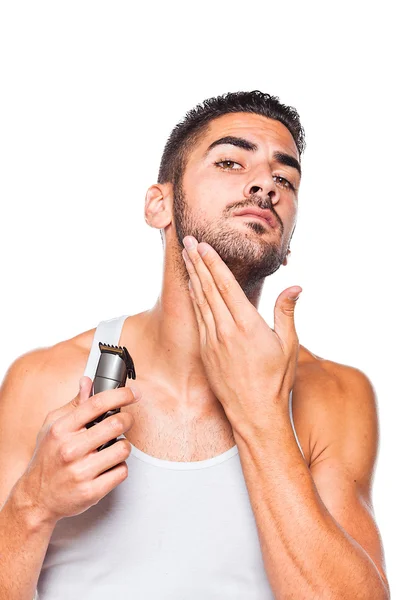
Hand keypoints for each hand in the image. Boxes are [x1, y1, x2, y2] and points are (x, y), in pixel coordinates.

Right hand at [19, 377, 140, 524]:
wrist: (36, 498)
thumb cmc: (47, 460)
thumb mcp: (52, 427)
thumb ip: (74, 404)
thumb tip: (87, 382)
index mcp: (61, 430)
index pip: (97, 404)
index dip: (121, 395)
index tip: (133, 393)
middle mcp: (70, 450)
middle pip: (115, 424)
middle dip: (127, 419)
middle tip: (125, 421)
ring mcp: (81, 472)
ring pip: (123, 449)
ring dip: (123, 446)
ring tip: (112, 448)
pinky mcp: (91, 492)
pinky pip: (122, 472)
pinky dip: (119, 467)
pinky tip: (108, 466)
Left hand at [182, 235, 301, 435]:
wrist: (254, 414)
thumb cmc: (276, 381)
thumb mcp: (289, 345)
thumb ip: (287, 312)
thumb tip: (295, 286)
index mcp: (246, 325)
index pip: (225, 285)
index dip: (212, 263)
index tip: (202, 245)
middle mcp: (225, 330)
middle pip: (207, 288)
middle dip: (197, 262)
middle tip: (187, 241)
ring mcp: (212, 341)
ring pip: (199, 301)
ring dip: (192, 277)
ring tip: (186, 258)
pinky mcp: (205, 352)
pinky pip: (198, 318)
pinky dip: (193, 299)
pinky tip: (191, 288)